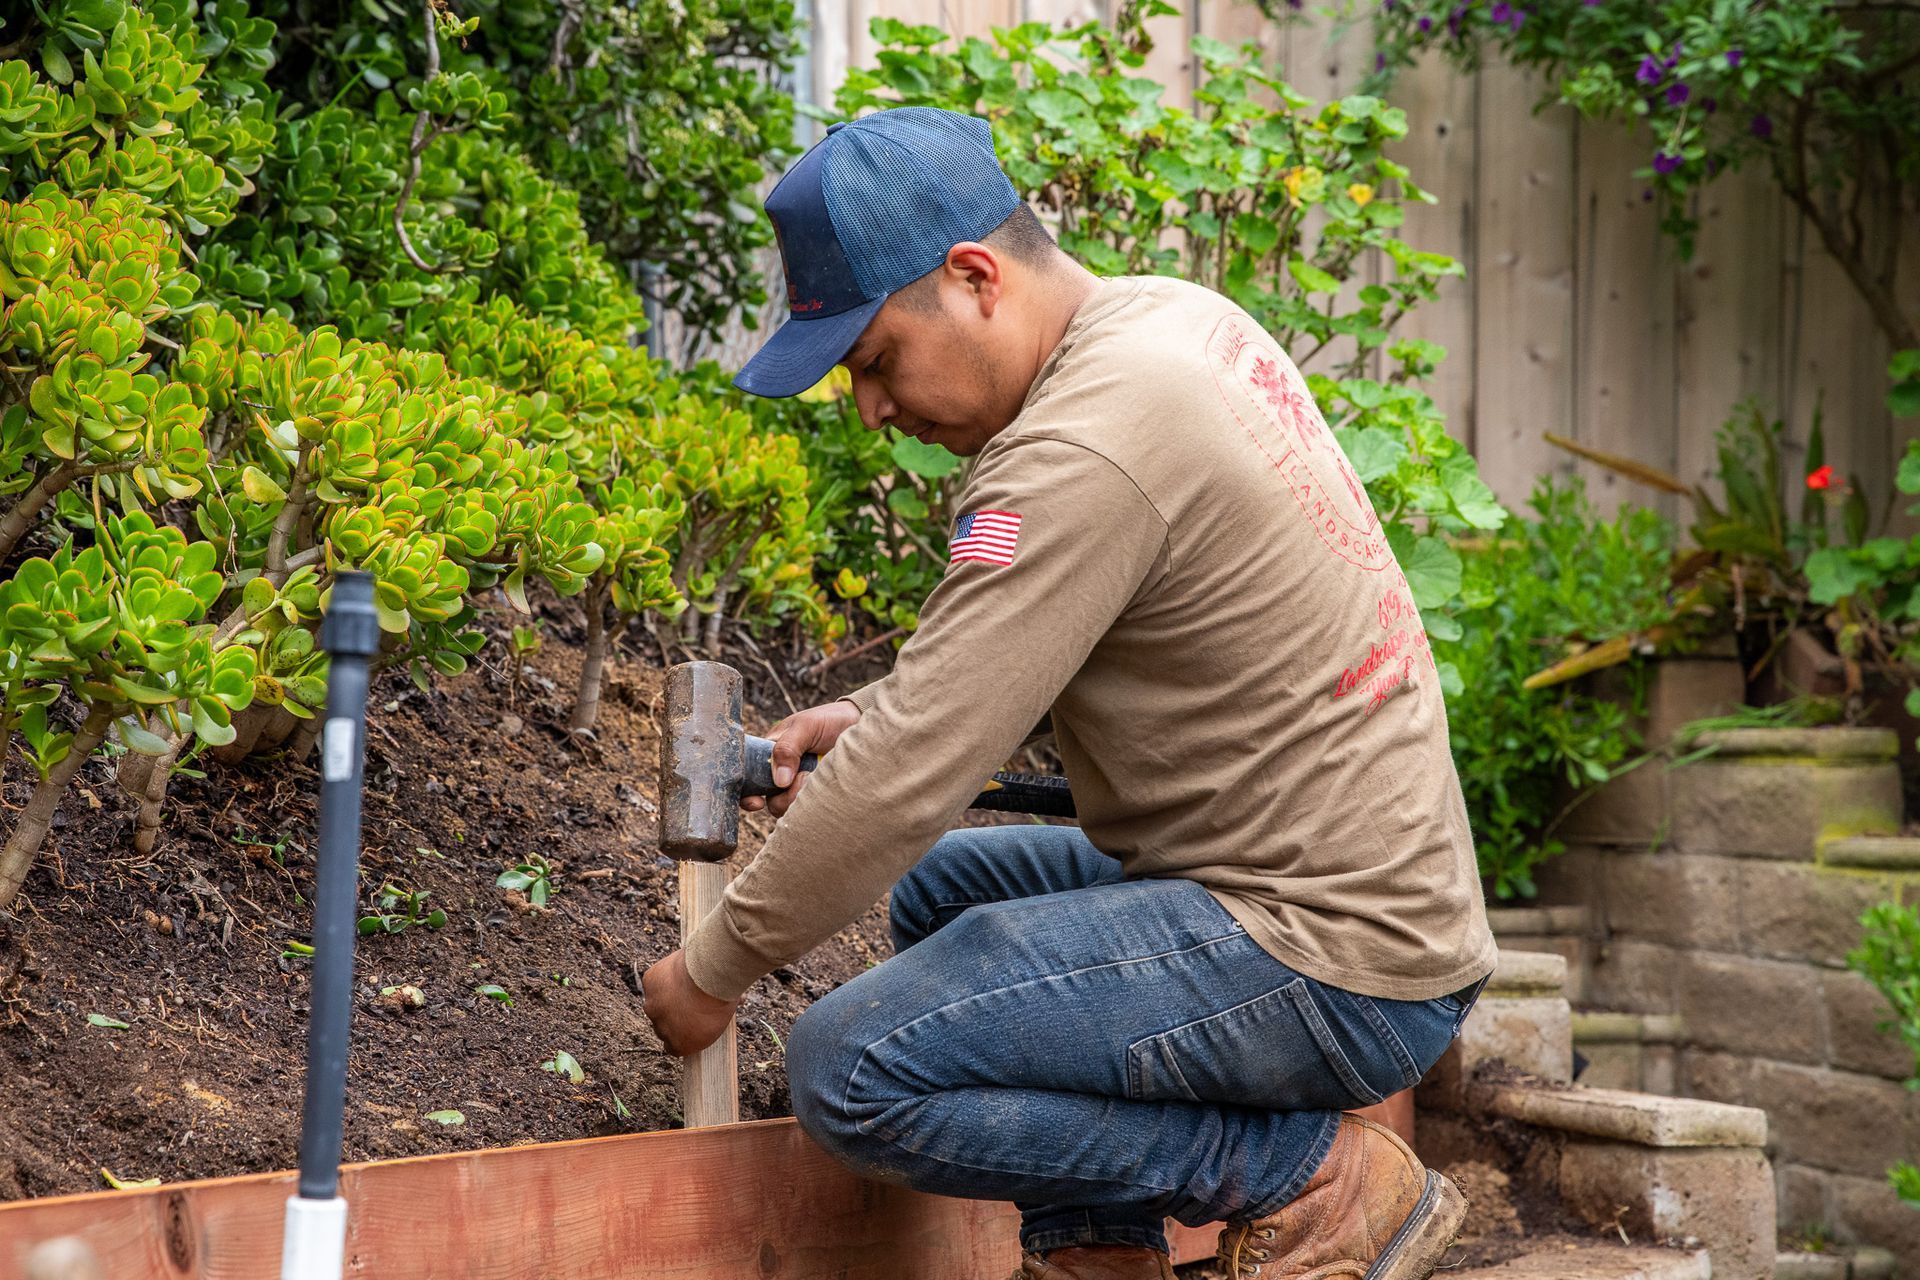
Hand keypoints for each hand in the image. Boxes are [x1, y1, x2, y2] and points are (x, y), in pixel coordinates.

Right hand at [640, 949, 737, 1056]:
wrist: (709, 976)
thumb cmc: (721, 999)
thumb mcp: (722, 1019)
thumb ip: (711, 1022)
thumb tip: (721, 1011)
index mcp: (680, 1045)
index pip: (673, 1046)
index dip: (681, 1033)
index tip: (689, 1023)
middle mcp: (661, 1030)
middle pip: (662, 1025)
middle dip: (673, 1014)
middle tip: (689, 999)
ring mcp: (652, 1006)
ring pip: (656, 1002)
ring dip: (667, 994)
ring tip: (685, 982)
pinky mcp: (649, 984)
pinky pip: (655, 980)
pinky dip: (664, 975)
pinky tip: (678, 970)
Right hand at [743, 699, 861, 817]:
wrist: (858, 725)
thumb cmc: (828, 721)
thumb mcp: (805, 727)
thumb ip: (787, 748)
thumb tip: (779, 781)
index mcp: (768, 753)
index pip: (747, 778)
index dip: (746, 795)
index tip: (757, 801)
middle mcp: (779, 773)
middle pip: (768, 800)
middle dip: (782, 796)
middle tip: (802, 777)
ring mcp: (797, 785)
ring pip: (787, 807)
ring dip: (798, 797)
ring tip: (813, 776)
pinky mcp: (813, 793)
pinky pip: (805, 809)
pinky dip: (811, 801)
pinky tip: (821, 784)